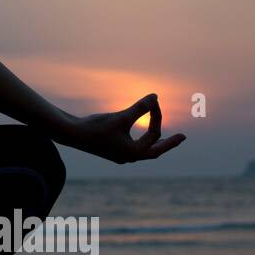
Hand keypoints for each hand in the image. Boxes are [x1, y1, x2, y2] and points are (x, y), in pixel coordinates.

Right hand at [61, 94, 185, 163]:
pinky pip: (134, 147)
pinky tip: (141, 135)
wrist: (71, 134)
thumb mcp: (121, 117)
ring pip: (144, 150)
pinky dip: (141, 140)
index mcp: (134, 153)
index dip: (156, 115)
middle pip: (155, 151)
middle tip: (183, 137)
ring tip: (165, 138)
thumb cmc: (96, 127)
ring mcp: (121, 156)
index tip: (153, 100)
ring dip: (155, 142)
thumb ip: (140, 108)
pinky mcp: (113, 151)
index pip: (154, 133)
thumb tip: (156, 96)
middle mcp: (129, 158)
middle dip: (169, 143)